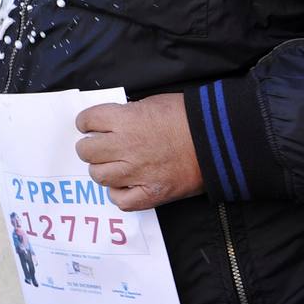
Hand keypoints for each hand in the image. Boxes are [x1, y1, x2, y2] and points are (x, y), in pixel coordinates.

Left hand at [75, 93, 203, 210]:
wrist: (217, 141)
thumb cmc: (186, 117)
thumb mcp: (151, 103)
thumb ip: (127, 114)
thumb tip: (111, 123)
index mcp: (124, 120)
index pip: (86, 121)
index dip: (87, 123)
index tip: (91, 125)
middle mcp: (124, 147)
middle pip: (86, 151)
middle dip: (91, 147)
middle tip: (101, 146)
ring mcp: (136, 173)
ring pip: (98, 176)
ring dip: (103, 169)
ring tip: (115, 165)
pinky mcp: (150, 194)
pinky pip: (120, 200)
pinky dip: (120, 193)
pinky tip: (127, 184)